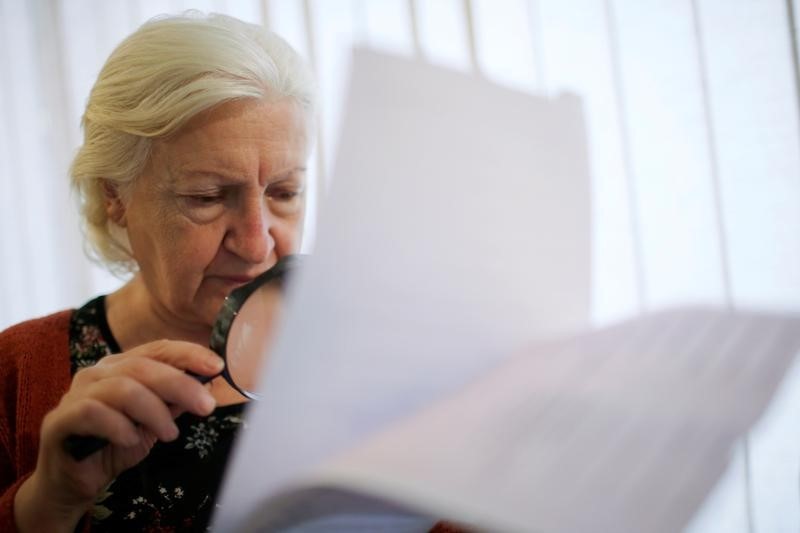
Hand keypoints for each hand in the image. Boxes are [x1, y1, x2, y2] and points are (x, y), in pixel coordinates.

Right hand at [14, 340, 223, 532]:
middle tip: (206, 406)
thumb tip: (207, 387)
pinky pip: (92, 412)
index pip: (158, 349)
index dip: (189, 354)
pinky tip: (132, 439)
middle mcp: (98, 373)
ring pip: (122, 389)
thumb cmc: (113, 446)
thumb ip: (174, 403)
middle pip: (144, 367)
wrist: (72, 483)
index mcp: (122, 366)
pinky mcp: (59, 420)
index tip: (217, 366)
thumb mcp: (153, 423)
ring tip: (170, 434)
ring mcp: (76, 394)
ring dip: (154, 411)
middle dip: (181, 385)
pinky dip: (118, 425)